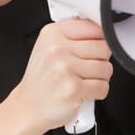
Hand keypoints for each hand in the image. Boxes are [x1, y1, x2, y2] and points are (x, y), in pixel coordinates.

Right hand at [10, 19, 112, 133]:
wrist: (28, 107)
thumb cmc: (41, 79)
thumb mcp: (48, 47)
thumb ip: (73, 35)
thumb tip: (101, 30)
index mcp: (52, 34)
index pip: (94, 27)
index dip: (100, 40)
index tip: (95, 49)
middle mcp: (57, 49)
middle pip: (104, 48)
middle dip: (101, 60)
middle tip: (88, 68)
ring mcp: (65, 69)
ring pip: (106, 68)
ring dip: (100, 78)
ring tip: (84, 80)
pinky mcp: (73, 88)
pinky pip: (103, 87)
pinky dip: (98, 92)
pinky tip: (84, 92)